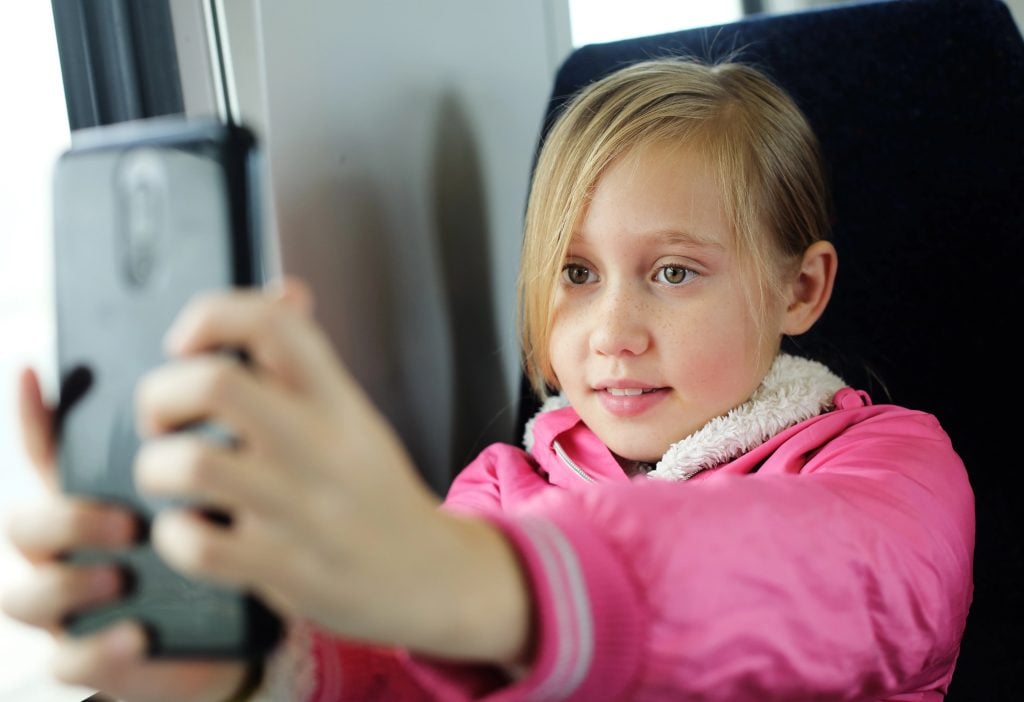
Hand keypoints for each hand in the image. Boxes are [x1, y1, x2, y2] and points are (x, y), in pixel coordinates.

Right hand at [1, 367, 248, 701]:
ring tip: (124, 569)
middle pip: (30, 516)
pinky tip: (139, 634)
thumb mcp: (251, 454)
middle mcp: (84, 538)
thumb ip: (256, 383)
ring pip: (27, 590)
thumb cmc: (245, 520)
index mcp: (110, 484)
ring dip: (71, 579)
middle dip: (65, 512)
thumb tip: (293, 293)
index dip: (32, 412)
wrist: (261, 612)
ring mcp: (83, 597)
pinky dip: (99, 648)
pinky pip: (71, 658)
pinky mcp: (102, 653)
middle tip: (129, 507)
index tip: (35, 372)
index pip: (52, 444)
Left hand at [135, 277, 529, 663]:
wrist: (430, 574)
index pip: (273, 323)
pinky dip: (173, 535)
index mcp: (337, 402)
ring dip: (156, 466)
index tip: (188, 344)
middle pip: (216, 383)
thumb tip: (285, 289)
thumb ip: (309, 357)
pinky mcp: (284, 568)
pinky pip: (198, 545)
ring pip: (193, 464)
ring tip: (170, 476)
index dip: (211, 315)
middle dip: (160, 393)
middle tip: (162, 418)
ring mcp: (301, 509)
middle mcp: (320, 447)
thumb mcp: (354, 415)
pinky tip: (190, 529)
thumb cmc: (377, 492)